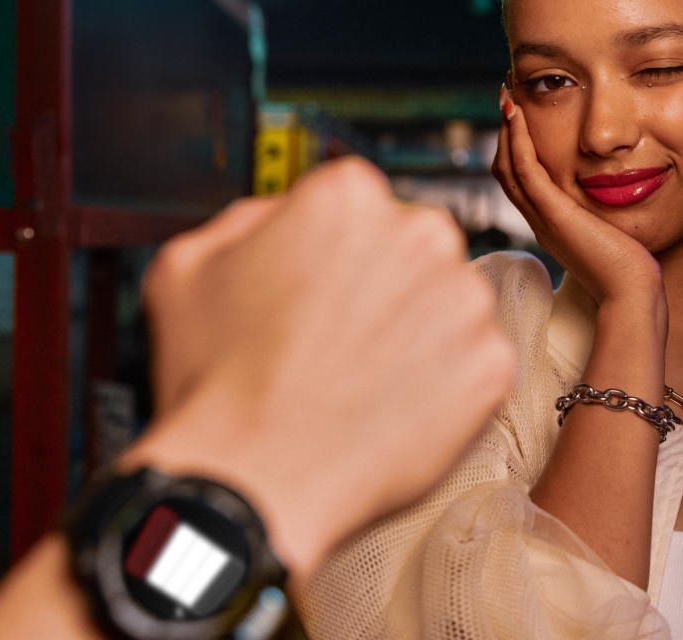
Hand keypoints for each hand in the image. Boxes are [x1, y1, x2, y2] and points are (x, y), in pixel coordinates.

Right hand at [124, 157, 514, 584]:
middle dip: (385, 288)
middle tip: (340, 343)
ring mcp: (466, 301)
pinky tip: (392, 413)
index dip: (334, 256)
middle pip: (414, 250)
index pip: (360, 208)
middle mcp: (422, 233)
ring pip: (450, 306)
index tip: (319, 295)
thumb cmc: (214, 383)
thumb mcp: (190, 264)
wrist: (254, 485)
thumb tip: (288, 215)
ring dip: (420, 336)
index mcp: (349, 195)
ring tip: (361, 384)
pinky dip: (444, 390)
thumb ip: (251, 219)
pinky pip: (474, 367)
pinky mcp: (492, 365)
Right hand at [492, 87, 664, 307]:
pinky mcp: (554, 215)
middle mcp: (539, 222)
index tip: (519, 117)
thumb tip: (617, 191)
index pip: (520, 181)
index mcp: (550, 224)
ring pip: (508, 169)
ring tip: (507, 98)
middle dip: (504, 133)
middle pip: (505, 171)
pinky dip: (518, 141)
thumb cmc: (631, 269)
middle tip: (506, 98)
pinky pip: (526, 171)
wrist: (631, 293)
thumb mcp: (612, 232)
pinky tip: (519, 116)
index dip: (514, 148)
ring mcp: (542, 219)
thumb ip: (604, 213)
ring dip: (506, 130)